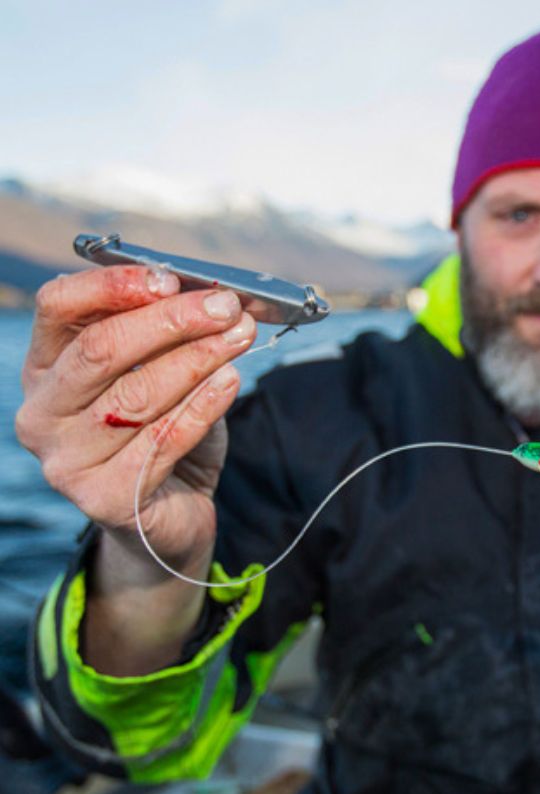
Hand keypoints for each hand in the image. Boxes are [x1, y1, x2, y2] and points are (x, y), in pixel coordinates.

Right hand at [15, 266, 255, 572]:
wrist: (171, 513)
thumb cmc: (163, 430)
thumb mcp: (160, 373)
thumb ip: (168, 336)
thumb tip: (212, 295)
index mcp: (45, 369)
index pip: (60, 307)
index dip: (115, 286)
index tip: (171, 278)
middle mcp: (42, 414)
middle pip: (101, 350)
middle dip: (172, 321)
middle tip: (226, 307)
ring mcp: (66, 461)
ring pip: (137, 395)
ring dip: (198, 358)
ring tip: (241, 337)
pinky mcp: (103, 499)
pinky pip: (163, 440)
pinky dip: (203, 405)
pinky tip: (231, 380)